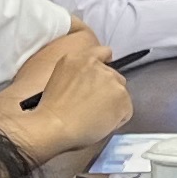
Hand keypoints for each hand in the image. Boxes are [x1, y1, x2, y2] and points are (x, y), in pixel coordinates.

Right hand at [0, 26, 130, 158]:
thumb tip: (89, 84)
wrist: (53, 125)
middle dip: (108, 89)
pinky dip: (118, 119)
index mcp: (77, 58)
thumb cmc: (51, 111)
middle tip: (95, 106)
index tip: (101, 78)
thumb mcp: (59, 79)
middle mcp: (96, 65)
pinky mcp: (122, 96)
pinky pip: (125, 110)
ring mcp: (111, 79)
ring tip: (95, 117)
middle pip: (114, 75)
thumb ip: (78, 75)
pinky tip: (101, 124)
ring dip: (113, 103)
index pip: (103, 52)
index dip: (104, 66)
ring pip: (121, 93)